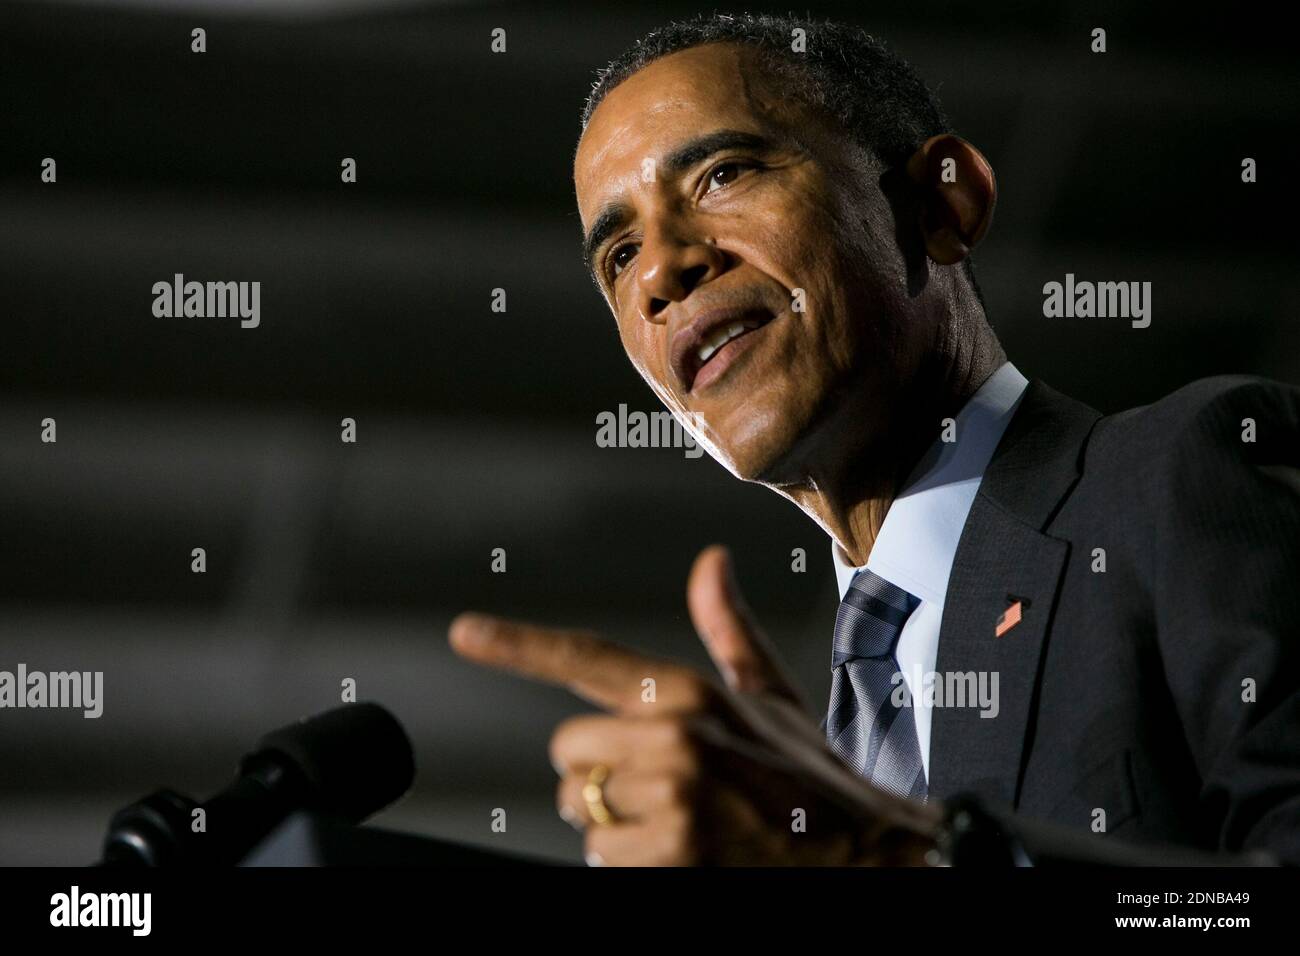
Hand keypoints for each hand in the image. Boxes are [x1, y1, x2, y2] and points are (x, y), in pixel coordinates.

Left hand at [448, 544, 942, 864]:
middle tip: (665, 789)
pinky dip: (636, 866)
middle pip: (568, 754)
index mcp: (689, 690)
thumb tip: (710, 561)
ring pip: (584, 814)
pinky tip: (688, 856)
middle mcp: (673, 737)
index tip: (464, 632)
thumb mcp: (771, 697)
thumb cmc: (810, 776)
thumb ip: (727, 630)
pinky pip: (604, 862)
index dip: (517, 645)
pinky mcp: (671, 858)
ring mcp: (672, 801)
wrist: (865, 853)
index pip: (587, 659)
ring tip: (686, 826)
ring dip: (620, 828)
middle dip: (602, 776)